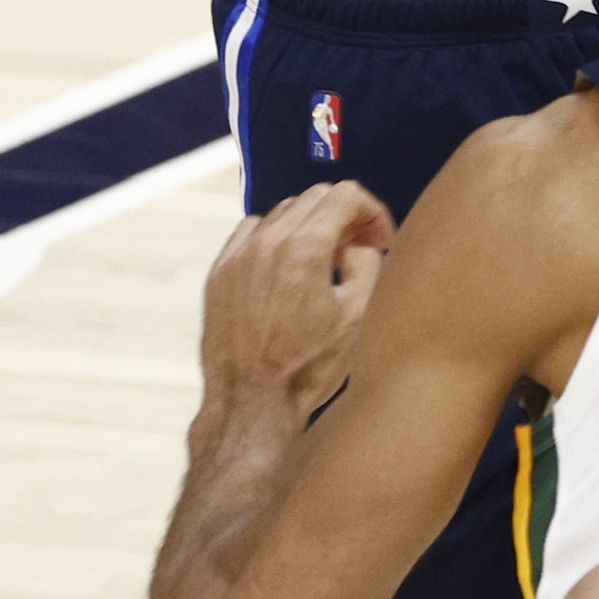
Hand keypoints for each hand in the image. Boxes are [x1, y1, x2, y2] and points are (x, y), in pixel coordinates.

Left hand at [201, 183, 393, 423]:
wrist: (253, 403)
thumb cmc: (308, 368)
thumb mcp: (358, 316)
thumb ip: (368, 263)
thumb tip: (358, 244)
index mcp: (305, 247)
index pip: (346, 195)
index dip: (372, 212)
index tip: (378, 239)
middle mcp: (267, 240)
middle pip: (314, 198)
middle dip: (343, 216)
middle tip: (358, 247)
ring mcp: (238, 254)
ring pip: (282, 213)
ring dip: (308, 226)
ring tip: (322, 262)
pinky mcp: (219, 272)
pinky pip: (250, 234)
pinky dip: (274, 240)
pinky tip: (285, 271)